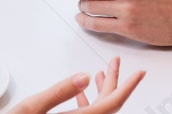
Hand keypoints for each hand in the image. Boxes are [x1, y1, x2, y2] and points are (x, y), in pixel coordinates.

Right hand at [9, 57, 144, 113]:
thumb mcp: (32, 108)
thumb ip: (59, 92)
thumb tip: (83, 77)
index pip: (113, 103)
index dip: (129, 86)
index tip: (140, 73)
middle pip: (107, 105)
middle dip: (114, 81)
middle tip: (116, 62)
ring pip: (98, 110)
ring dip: (101, 91)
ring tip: (101, 73)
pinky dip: (87, 102)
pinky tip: (81, 94)